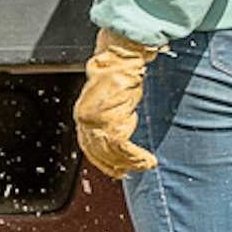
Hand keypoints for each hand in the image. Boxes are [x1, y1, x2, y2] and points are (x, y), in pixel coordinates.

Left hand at [74, 27, 162, 178]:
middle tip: (125, 174)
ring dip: (128, 163)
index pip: (88, 144)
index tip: (112, 167)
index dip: (100, 159)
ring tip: (143, 167)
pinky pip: (121, 148)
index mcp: (85, 113)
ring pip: (110, 152)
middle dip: (112, 165)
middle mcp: (86, 118)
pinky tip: (146, 161)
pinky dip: (135, 157)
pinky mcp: (109, 120)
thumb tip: (123, 121)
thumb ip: (115, 111)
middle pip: (97, 152)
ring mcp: (96, 121)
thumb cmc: (120, 71)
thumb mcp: (115, 95)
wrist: (120, 57)